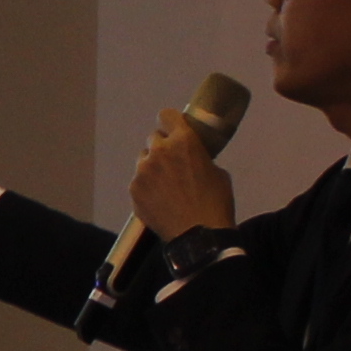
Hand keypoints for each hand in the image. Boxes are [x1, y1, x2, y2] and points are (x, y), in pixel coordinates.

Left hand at [125, 108, 235, 243]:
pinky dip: (147, 186)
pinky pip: (139, 180)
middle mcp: (159, 151)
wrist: (199, 235)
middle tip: (173, 163)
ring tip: (165, 185)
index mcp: (183, 141)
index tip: (174, 129)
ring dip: (153, 166)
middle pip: (154, 138)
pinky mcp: (133, 189)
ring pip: (144, 159)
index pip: (167, 115)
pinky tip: (159, 200)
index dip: (170, 122)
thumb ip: (199, 157)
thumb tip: (191, 158)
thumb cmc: (216, 202)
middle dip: (163, 147)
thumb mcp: (217, 172)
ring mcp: (142, 171)